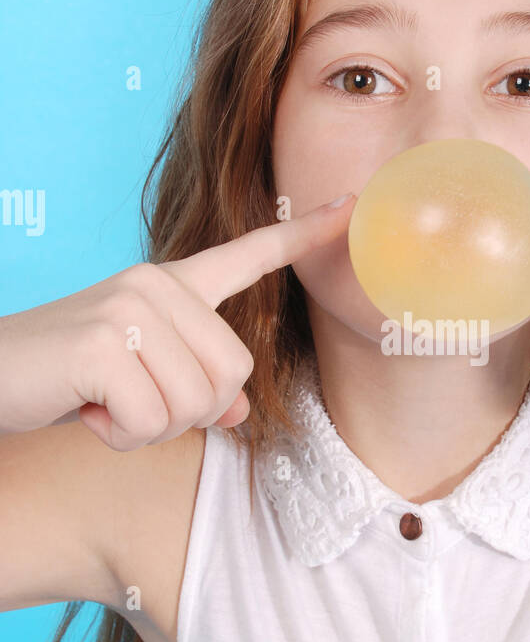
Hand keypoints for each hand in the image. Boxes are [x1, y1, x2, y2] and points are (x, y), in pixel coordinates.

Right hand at [0, 195, 355, 448]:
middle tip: (128, 401)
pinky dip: (120, 434)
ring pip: (197, 402)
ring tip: (104, 402)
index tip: (350, 207)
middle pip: (234, 374)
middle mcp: (156, 284)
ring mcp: (130, 306)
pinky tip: (87, 409)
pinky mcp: (104, 342)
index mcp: (171, 285)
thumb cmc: (66, 379)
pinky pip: (152, 418)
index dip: (302, 235)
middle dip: (186, 411)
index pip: (248, 255)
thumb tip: (238, 410)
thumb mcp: (139, 381)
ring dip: (149, 426)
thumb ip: (194, 387)